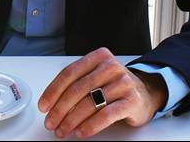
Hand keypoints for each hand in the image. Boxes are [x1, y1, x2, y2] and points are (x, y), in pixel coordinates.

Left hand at [38, 47, 167, 138]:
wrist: (145, 93)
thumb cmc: (115, 86)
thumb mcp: (96, 77)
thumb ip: (77, 84)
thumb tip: (51, 105)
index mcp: (98, 57)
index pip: (69, 73)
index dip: (53, 91)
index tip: (43, 106)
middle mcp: (111, 66)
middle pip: (77, 89)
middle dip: (59, 109)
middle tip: (50, 123)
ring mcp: (123, 83)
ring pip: (90, 103)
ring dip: (72, 120)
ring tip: (63, 130)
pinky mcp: (132, 100)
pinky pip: (106, 115)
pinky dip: (90, 126)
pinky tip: (81, 132)